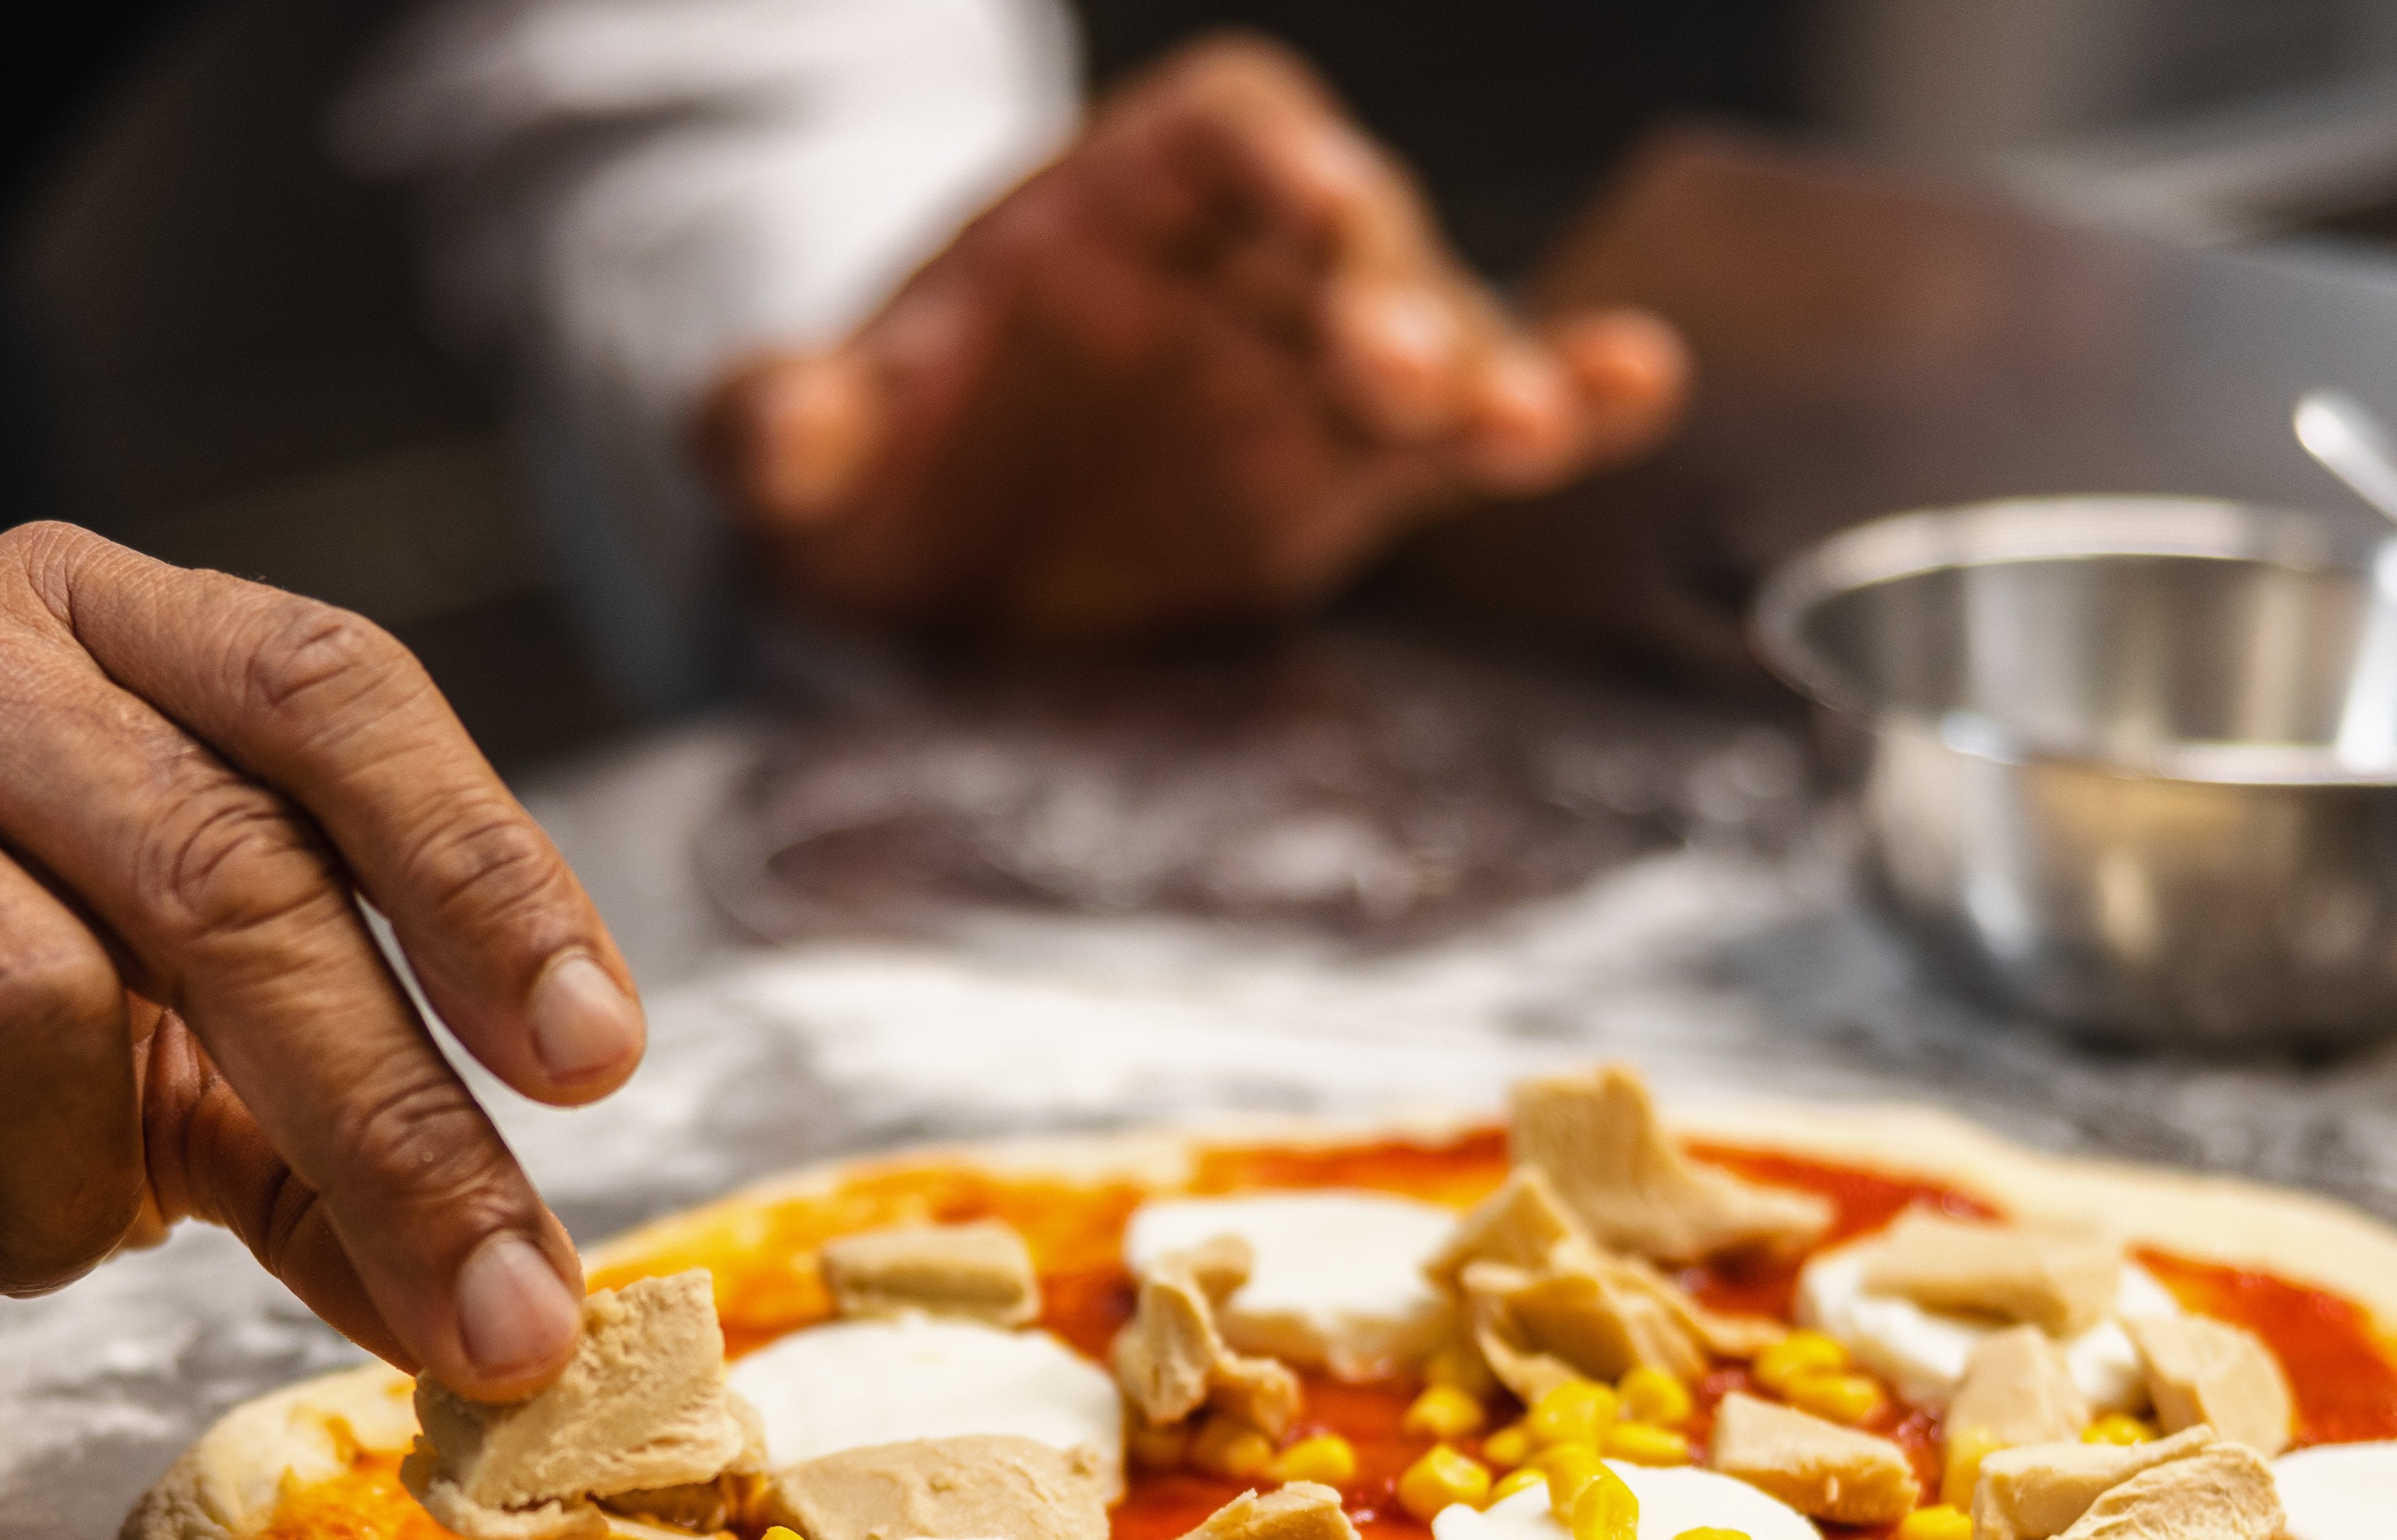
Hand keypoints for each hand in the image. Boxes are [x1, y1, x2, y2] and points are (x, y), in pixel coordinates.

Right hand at [0, 526, 646, 1397]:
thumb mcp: (149, 1058)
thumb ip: (322, 1153)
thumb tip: (509, 1310)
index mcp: (93, 621)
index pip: (333, 694)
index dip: (481, 871)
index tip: (596, 1056)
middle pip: (221, 871)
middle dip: (385, 1123)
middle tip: (505, 1313)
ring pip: (29, 1014)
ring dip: (64, 1197)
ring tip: (12, 1216)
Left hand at [696, 36, 1684, 646]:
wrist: (922, 550)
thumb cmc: (880, 455)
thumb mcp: (800, 441)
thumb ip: (782, 420)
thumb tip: (769, 428)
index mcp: (1122, 197)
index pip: (1226, 133)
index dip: (1276, 163)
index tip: (1305, 206)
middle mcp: (1244, 263)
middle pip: (1353, 238)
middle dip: (1385, 296)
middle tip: (1399, 379)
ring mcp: (1311, 371)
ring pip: (1433, 339)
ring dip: (1486, 373)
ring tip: (1531, 426)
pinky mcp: (1354, 478)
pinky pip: (1468, 433)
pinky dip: (1558, 407)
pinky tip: (1627, 395)